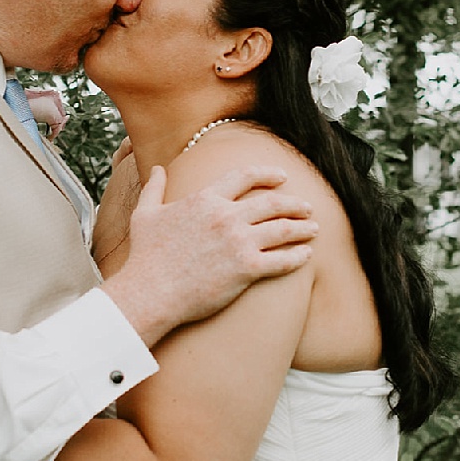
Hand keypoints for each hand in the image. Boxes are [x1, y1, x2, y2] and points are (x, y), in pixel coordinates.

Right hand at [104, 162, 317, 346]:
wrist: (151, 292)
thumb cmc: (146, 257)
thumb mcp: (145, 214)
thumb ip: (153, 188)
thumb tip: (156, 168)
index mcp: (206, 199)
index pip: (245, 176)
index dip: (267, 174)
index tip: (282, 177)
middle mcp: (226, 216)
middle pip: (272, 202)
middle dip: (294, 203)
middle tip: (307, 206)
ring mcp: (238, 242)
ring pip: (282, 229)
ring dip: (302, 228)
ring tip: (314, 229)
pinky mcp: (246, 269)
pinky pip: (281, 260)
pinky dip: (297, 256)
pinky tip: (307, 256)